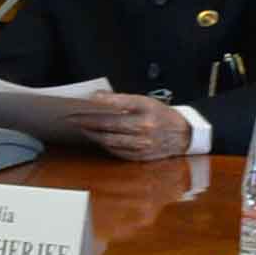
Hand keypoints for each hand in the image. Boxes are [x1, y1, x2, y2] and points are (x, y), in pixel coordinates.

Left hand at [74, 91, 193, 162]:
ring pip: (109, 141)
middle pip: (108, 126)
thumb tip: (97, 97)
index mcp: (145, 111)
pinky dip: (104, 145)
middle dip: (87, 122)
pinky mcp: (140, 156)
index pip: (117, 105)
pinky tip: (96, 138)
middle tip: (72, 118)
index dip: (99, 104)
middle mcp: (144, 128)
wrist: (183, 135)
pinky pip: (116, 151)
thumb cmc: (161, 115)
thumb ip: (122, 100)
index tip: (83, 102)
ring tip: (81, 128)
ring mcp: (142, 144)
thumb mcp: (146, 101)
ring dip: (92, 135)